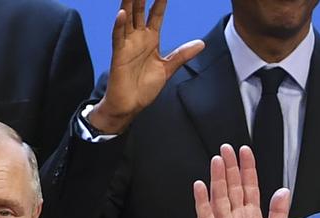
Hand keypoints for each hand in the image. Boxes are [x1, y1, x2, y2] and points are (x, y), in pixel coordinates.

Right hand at [86, 0, 203, 134]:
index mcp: (151, 40)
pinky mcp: (119, 54)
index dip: (160, 1)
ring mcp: (127, 45)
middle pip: (140, 11)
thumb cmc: (144, 88)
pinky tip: (122, 14)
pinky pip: (118, 37)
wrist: (130, 105)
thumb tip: (201, 44)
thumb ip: (182, 55)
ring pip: (127, 19)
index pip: (156, 15)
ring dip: (129, 4)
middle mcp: (138, 39)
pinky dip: (119, 25)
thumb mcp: (167, 69)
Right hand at [193, 144, 289, 217]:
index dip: (248, 169)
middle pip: (232, 188)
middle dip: (230, 168)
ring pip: (219, 198)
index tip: (245, 151)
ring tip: (216, 160)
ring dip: (218, 179)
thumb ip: (278, 215)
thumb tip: (283, 190)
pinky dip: (202, 202)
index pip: (249, 187)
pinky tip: (200, 186)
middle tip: (226, 148)